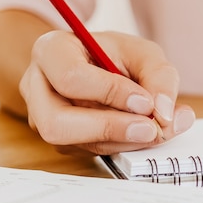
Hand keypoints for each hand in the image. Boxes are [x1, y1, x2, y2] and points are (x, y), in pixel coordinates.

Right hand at [19, 30, 194, 154]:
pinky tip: (141, 133)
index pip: (70, 77)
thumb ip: (161, 78)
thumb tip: (166, 116)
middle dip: (109, 128)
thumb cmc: (118, 54)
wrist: (102, 65)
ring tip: (155, 129)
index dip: (110, 93)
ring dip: (120, 140)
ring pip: (73, 143)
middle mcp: (37, 86)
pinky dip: (120, 145)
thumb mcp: (145, 53)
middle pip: (57, 122)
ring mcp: (42, 117)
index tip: (146, 102)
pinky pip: (87, 151)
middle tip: (151, 129)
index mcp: (51, 51)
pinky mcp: (60, 139)